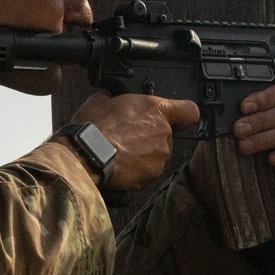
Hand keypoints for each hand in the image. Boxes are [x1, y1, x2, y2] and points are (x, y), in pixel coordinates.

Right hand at [65, 92, 199, 190]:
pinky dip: (138, 169)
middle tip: (130, 136)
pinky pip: (149, 171)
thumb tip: (114, 99)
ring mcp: (159, 156)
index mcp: (155, 109)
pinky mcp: (151, 175)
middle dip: (152, 135)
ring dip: (145, 153)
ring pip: (158, 154)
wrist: (84, 156)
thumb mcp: (102, 99)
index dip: (184, 114)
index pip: (190, 111)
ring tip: (122, 152)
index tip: (178, 117)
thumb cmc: (92, 127)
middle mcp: (163, 132)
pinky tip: (121, 164)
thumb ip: (118, 98)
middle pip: (167, 134)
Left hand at [232, 83, 274, 169]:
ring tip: (245, 147)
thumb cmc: (248, 137)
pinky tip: (272, 159)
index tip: (244, 107)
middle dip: (259, 121)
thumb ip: (239, 116)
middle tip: (239, 130)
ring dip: (265, 139)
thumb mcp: (242, 123)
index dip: (262, 98)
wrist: (253, 163)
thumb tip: (222, 115)